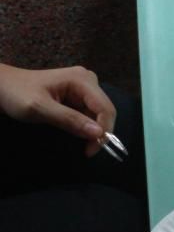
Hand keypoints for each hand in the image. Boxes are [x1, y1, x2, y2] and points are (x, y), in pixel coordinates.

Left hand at [0, 64, 115, 155]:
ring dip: (93, 130)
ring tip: (83, 145)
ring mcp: (84, 87)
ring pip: (98, 113)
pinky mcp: (78, 94)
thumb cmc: (17, 94)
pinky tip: (78, 133)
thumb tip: (98, 133)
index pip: (105, 107)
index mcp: (82, 80)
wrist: (1, 86)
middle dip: (100, 132)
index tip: (91, 151)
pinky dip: (85, 126)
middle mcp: (88, 81)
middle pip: (105, 110)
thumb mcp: (40, 109)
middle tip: (88, 151)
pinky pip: (89, 112)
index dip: (104, 130)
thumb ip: (69, 120)